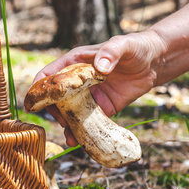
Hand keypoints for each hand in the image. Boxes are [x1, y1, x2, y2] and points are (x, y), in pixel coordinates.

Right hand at [32, 30, 165, 145]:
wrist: (154, 62)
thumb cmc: (134, 47)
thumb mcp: (122, 46)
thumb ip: (110, 53)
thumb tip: (100, 67)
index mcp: (75, 63)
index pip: (49, 76)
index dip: (38, 89)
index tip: (33, 103)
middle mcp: (78, 81)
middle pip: (56, 99)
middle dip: (54, 112)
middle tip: (62, 121)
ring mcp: (89, 96)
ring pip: (71, 113)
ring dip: (67, 126)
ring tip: (71, 137)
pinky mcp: (103, 108)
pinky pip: (89, 122)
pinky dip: (83, 132)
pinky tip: (81, 142)